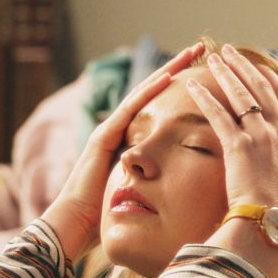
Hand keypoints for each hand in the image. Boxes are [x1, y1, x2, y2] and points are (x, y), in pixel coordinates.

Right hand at [41, 43, 204, 260]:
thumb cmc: (102, 219)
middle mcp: (117, 132)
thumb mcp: (135, 196)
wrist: (75, 227)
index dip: (178, 90)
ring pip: (142, 93)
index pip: (156, 109)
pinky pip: (130, 110)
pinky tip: (169, 77)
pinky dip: (149, 92)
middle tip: (201, 49)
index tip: (201, 75)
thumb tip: (184, 191)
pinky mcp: (103, 138)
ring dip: (167, 71)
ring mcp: (108, 132)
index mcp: (127, 144)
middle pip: (151, 93)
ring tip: (191, 53)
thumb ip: (151, 185)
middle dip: (176, 70)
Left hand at [186, 44, 277, 231]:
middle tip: (229, 51)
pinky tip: (194, 85)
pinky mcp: (239, 147)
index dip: (269, 77)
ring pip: (241, 95)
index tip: (257, 66)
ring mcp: (260, 136)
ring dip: (226, 73)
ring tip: (212, 58)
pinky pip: (219, 114)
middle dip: (244, 66)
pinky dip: (206, 97)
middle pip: (261, 87)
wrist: (273, 223)